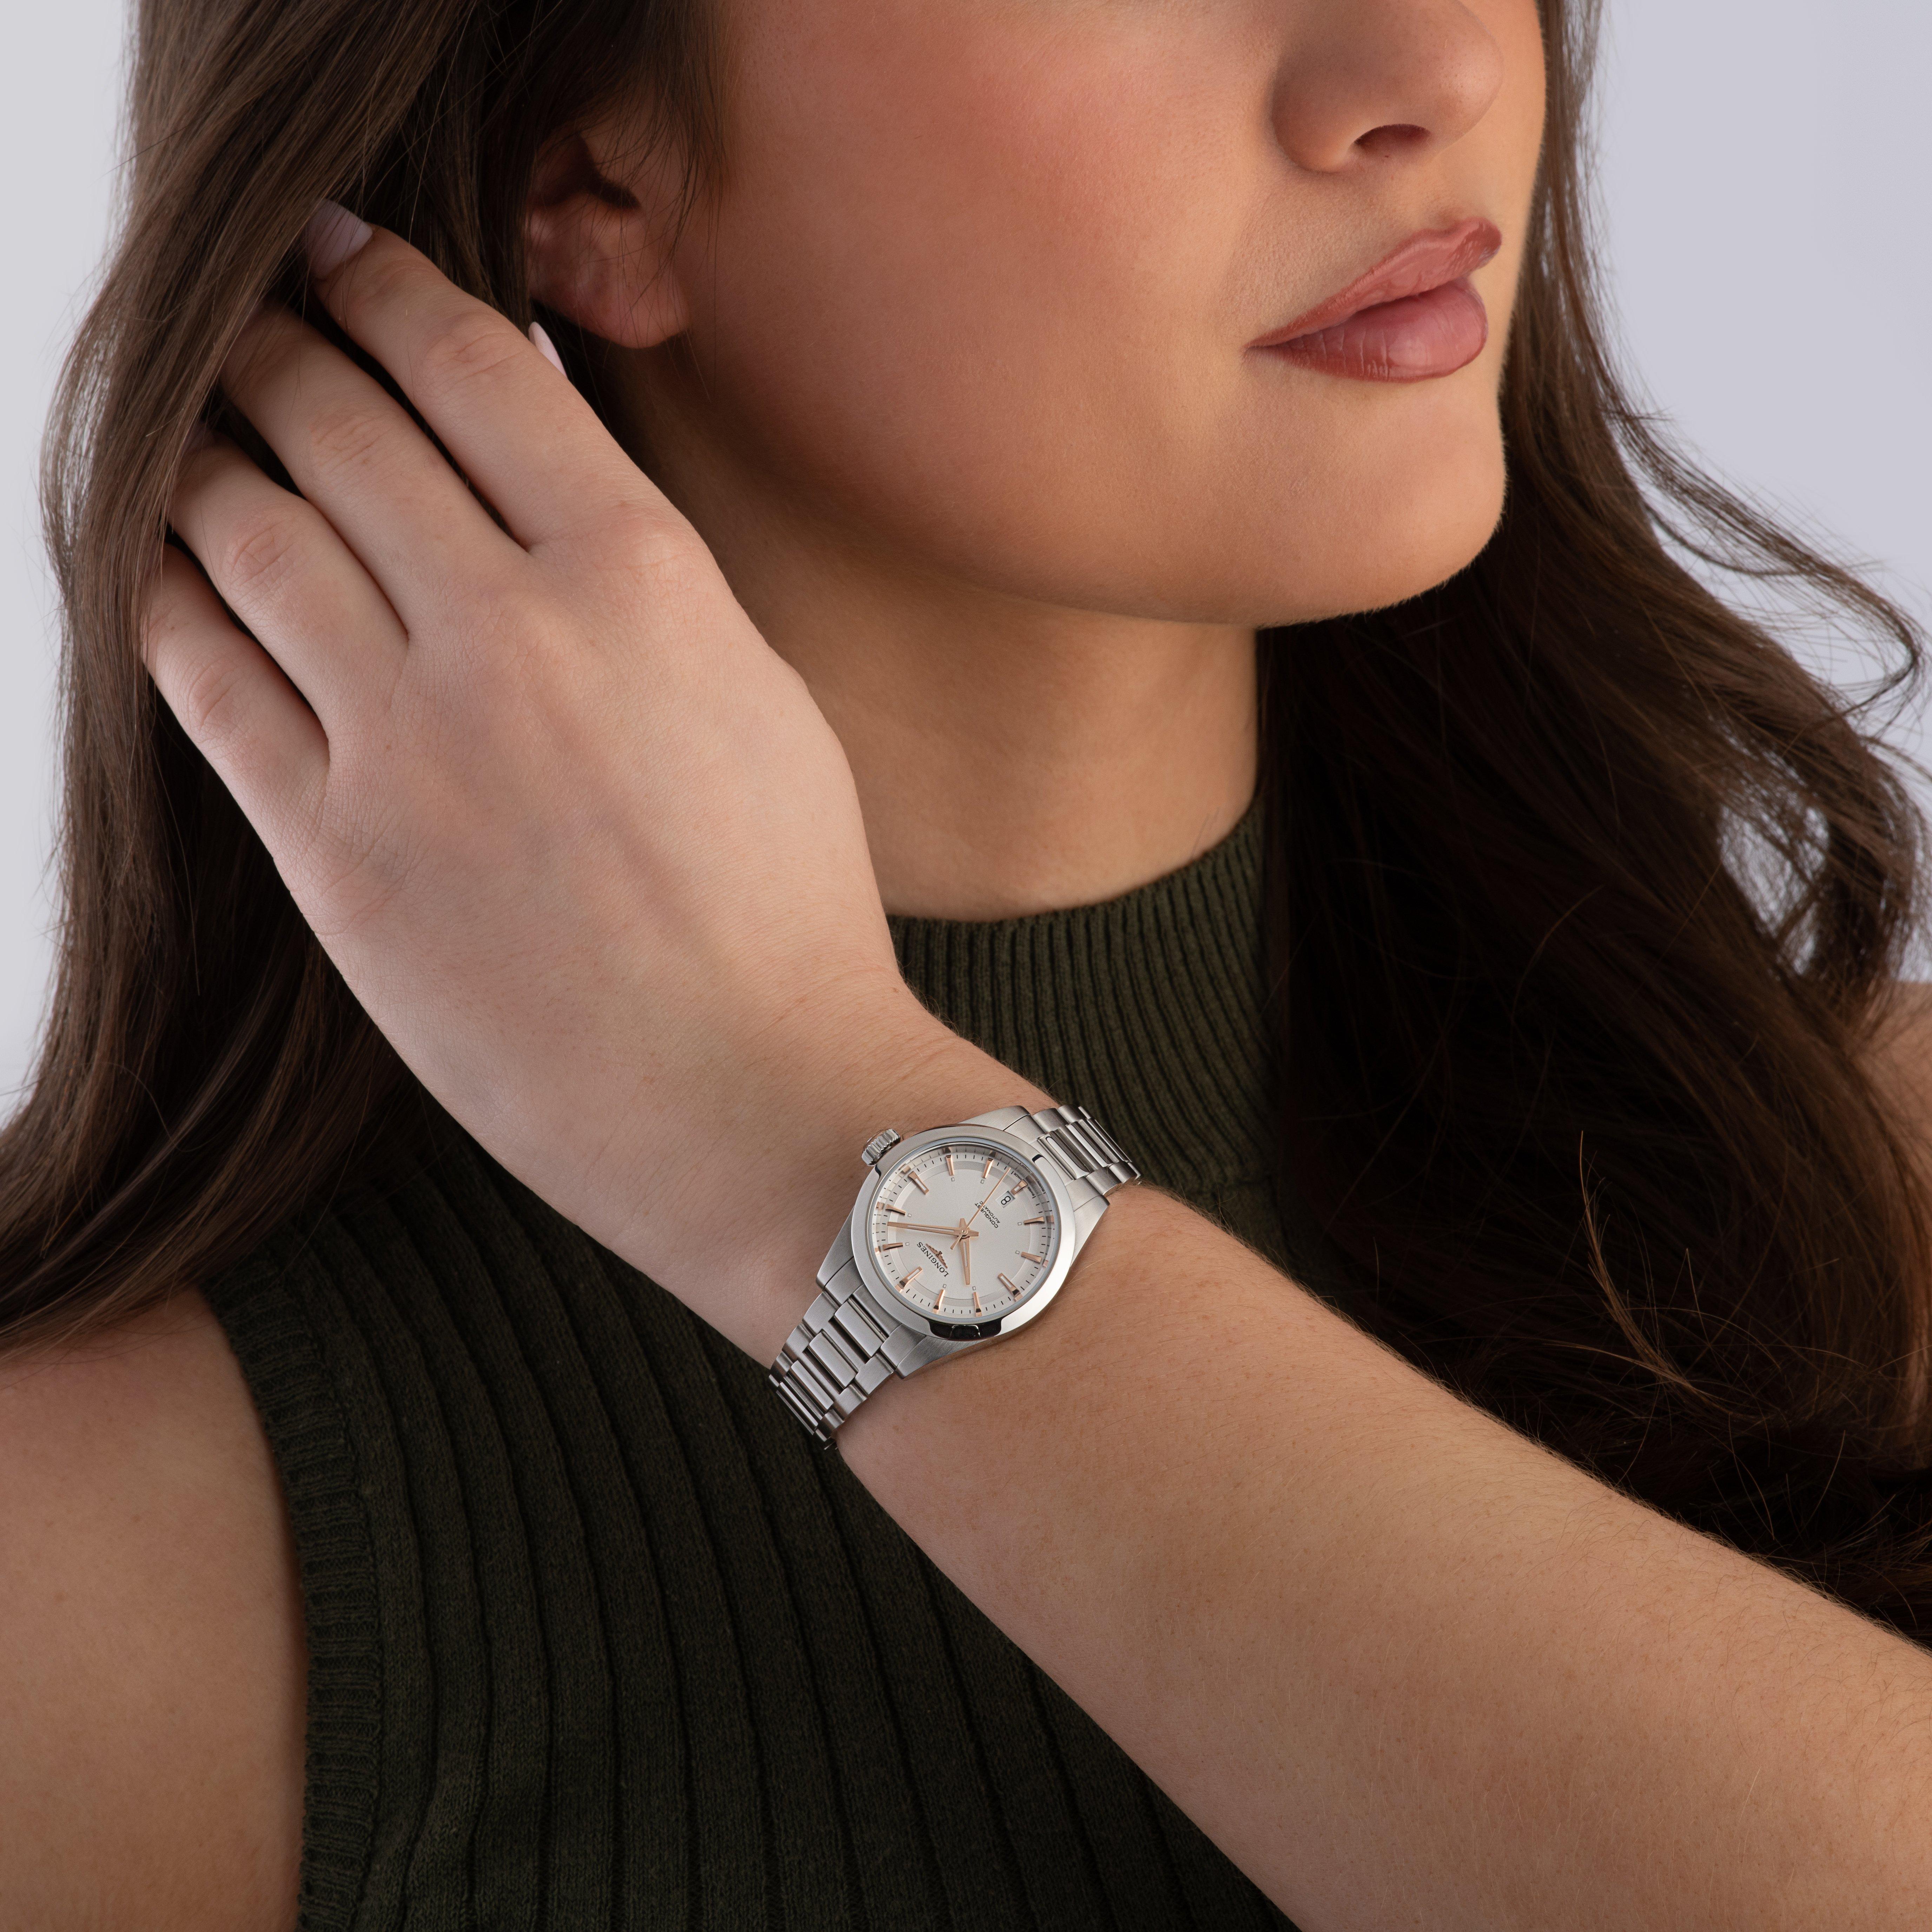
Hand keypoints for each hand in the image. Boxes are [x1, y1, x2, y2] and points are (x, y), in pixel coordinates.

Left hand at [142, 210, 1004, 1356]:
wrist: (758, 1101)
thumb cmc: (785, 912)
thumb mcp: (757, 697)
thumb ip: (644, 578)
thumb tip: (535, 485)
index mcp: (640, 580)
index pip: (472, 367)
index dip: (382, 285)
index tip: (340, 254)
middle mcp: (511, 635)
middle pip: (339, 425)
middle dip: (277, 350)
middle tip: (248, 328)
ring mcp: (406, 745)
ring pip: (247, 532)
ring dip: (201, 457)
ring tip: (187, 434)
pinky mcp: (333, 856)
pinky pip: (206, 682)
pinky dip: (164, 602)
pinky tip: (152, 567)